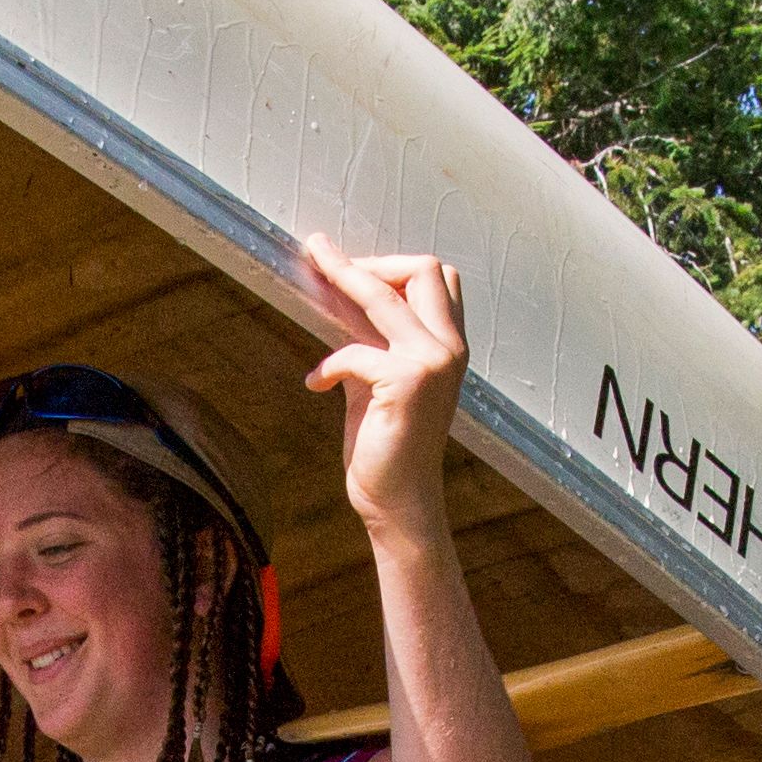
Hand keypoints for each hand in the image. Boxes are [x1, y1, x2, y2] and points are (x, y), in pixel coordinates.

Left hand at [303, 242, 467, 535]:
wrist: (398, 501)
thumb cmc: (387, 443)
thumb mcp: (378, 379)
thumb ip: (370, 336)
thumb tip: (335, 290)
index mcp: (449, 344)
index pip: (437, 277)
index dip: (391, 266)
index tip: (348, 270)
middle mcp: (450, 348)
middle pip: (423, 268)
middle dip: (371, 261)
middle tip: (325, 260)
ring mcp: (433, 363)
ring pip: (385, 294)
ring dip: (341, 274)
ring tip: (312, 264)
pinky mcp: (408, 383)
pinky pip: (354, 349)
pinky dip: (328, 364)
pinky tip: (316, 384)